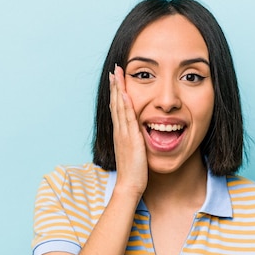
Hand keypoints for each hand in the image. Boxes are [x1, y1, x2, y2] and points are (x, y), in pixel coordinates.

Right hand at [109, 65, 147, 197]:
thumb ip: (135, 142)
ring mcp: (123, 134)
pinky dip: (124, 105)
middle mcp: (119, 131)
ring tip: (117, 74)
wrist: (130, 185)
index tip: (116, 79)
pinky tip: (124, 94)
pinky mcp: (130, 139)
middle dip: (115, 86)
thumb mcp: (134, 152)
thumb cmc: (134, 172)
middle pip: (115, 104)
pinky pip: (127, 118)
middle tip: (114, 69)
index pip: (117, 108)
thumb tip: (140, 135)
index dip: (116, 93)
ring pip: (119, 108)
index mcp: (121, 134)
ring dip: (118, 90)